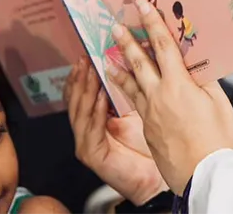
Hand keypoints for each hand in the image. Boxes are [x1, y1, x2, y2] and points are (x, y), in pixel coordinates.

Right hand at [64, 58, 166, 203]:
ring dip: (85, 88)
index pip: (81, 92)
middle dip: (80, 77)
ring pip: (80, 111)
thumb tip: (135, 60)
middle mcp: (87, 129)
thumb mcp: (139, 110)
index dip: (82, 74)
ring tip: (90, 70)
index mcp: (96, 118)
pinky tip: (100, 95)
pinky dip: (95, 110)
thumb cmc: (151, 145)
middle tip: (86, 58)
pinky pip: (91, 128)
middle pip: (75, 99)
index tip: (88, 54)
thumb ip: (131, 90)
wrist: (157, 176)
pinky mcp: (91, 154)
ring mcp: (86, 142)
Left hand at [107, 0, 232, 194]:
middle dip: (128, 41)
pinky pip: (132, 100)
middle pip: (140, 61)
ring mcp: (150, 112)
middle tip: (115, 25)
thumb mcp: (219, 104)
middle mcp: (159, 95)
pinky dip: (124, 87)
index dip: (153, 23)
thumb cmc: (217, 139)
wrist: (202, 174)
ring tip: (108, 53)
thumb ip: (206, 82)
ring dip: (119, 64)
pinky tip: (119, 84)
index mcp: (179, 84)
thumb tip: (197, 67)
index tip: (143, 6)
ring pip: (130, 82)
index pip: (164, 46)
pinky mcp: (148, 127)